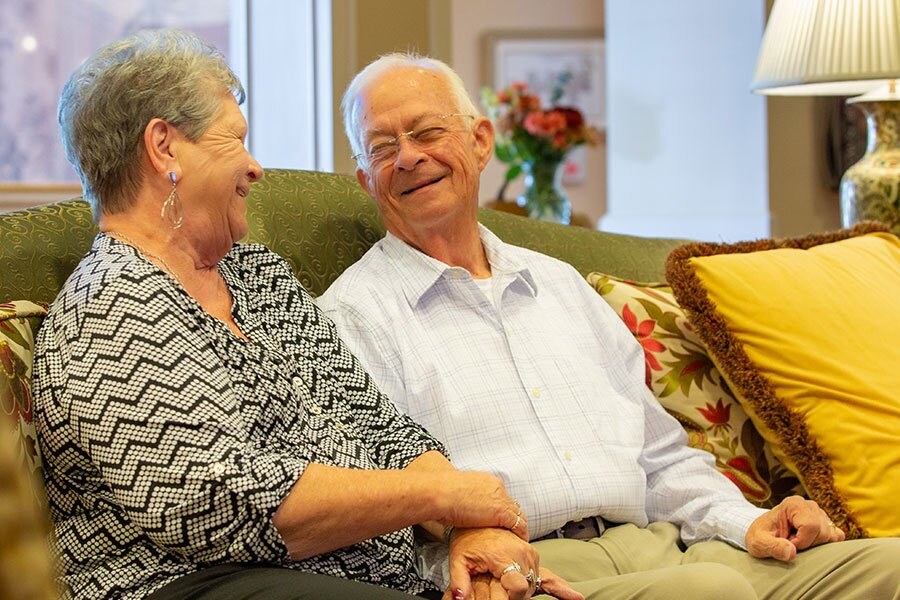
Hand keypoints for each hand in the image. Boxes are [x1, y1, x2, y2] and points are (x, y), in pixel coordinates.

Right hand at [442, 471, 526, 538]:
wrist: (441, 492)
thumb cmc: (442, 493)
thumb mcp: (459, 489)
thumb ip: (467, 495)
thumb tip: (463, 504)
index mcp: (488, 481)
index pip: (502, 496)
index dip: (502, 509)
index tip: (500, 520)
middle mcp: (498, 487)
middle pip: (512, 505)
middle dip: (512, 518)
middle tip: (513, 531)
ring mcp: (501, 499)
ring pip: (518, 515)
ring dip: (519, 527)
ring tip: (520, 538)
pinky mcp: (501, 512)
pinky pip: (518, 525)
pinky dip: (521, 534)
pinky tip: (520, 541)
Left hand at [442, 528, 582, 599]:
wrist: (475, 516)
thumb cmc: (466, 538)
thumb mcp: (458, 559)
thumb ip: (459, 580)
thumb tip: (459, 597)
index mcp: (505, 556)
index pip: (517, 587)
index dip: (509, 598)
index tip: (502, 597)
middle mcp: (522, 554)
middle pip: (526, 588)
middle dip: (515, 595)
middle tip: (502, 589)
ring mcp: (530, 553)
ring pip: (533, 583)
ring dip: (523, 590)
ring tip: (506, 585)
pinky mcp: (532, 554)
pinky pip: (549, 576)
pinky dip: (561, 589)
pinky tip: (576, 597)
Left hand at [745, 495, 844, 561]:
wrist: (762, 532)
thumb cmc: (760, 536)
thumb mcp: (759, 543)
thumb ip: (773, 547)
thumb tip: (792, 552)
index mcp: (792, 504)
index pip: (810, 526)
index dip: (801, 541)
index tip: (787, 542)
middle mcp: (808, 505)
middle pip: (823, 531)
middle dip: (808, 544)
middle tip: (791, 542)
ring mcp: (819, 513)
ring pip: (831, 535)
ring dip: (816, 544)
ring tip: (798, 540)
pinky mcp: (826, 522)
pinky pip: (837, 536)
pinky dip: (826, 543)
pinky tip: (809, 542)